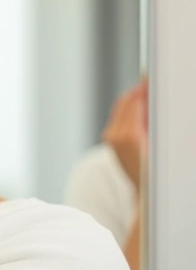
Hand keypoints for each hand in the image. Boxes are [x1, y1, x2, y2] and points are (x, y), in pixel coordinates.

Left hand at [101, 76, 148, 190]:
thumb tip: (151, 97)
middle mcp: (116, 135)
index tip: (149, 77)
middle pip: (126, 102)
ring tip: (150, 92)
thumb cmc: (156, 171)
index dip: (142, 88)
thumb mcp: (160, 143)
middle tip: (151, 81)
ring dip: (135, 99)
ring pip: (122, 107)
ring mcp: (110, 137)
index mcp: (130, 137)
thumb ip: (154, 119)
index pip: (134, 102)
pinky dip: (130, 108)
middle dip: (139, 91)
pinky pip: (119, 116)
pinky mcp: (109, 138)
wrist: (144, 192)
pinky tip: (142, 107)